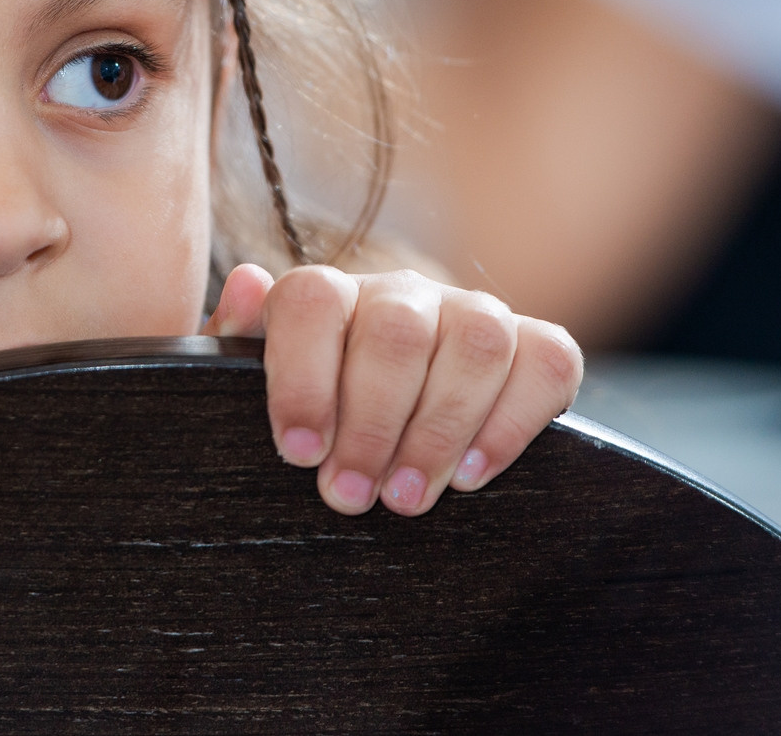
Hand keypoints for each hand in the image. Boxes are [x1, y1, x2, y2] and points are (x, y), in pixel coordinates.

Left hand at [204, 264, 583, 516]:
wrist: (375, 427)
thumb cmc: (310, 416)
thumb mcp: (249, 390)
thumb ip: (234, 339)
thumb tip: (245, 283)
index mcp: (326, 297)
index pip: (312, 301)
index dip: (304, 376)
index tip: (301, 452)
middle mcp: (401, 293)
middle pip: (397, 330)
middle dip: (373, 423)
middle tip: (350, 496)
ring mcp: (471, 313)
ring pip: (477, 339)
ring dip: (441, 427)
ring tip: (406, 497)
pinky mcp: (533, 346)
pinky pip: (546, 361)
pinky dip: (513, 421)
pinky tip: (472, 475)